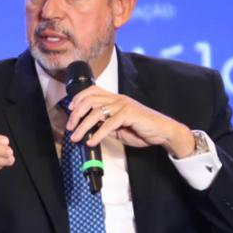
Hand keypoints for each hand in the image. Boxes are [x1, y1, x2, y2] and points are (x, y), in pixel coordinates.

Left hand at [66, 86, 195, 157]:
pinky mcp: (129, 114)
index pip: (92, 91)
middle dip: (76, 114)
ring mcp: (123, 105)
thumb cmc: (142, 129)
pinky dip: (98, 134)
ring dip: (83, 126)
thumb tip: (90, 131)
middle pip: (90, 100)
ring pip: (96, 112)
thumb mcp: (119, 128)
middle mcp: (118, 99)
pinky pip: (109, 124)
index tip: (69, 111)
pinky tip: (92, 142)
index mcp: (115, 99)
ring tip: (76, 137)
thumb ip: (106, 126)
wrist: (163, 132)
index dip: (78, 99)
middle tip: (70, 128)